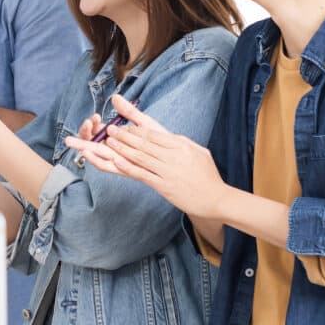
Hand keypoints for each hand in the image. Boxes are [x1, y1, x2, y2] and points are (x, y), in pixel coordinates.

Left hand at [63, 95, 227, 214]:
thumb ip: (181, 143)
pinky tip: (116, 160)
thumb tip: (166, 135)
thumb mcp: (198, 152)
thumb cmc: (207, 175)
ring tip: (108, 142)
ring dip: (122, 148)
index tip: (123, 126)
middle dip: (124, 135)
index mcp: (181, 145)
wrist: (216, 198)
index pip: (153, 134)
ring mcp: (168, 171)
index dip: (136, 130)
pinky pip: (142, 174)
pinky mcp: (164, 185)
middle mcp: (174, 155)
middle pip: (144, 143)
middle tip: (110, 130)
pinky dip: (128, 166)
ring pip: (140, 156)